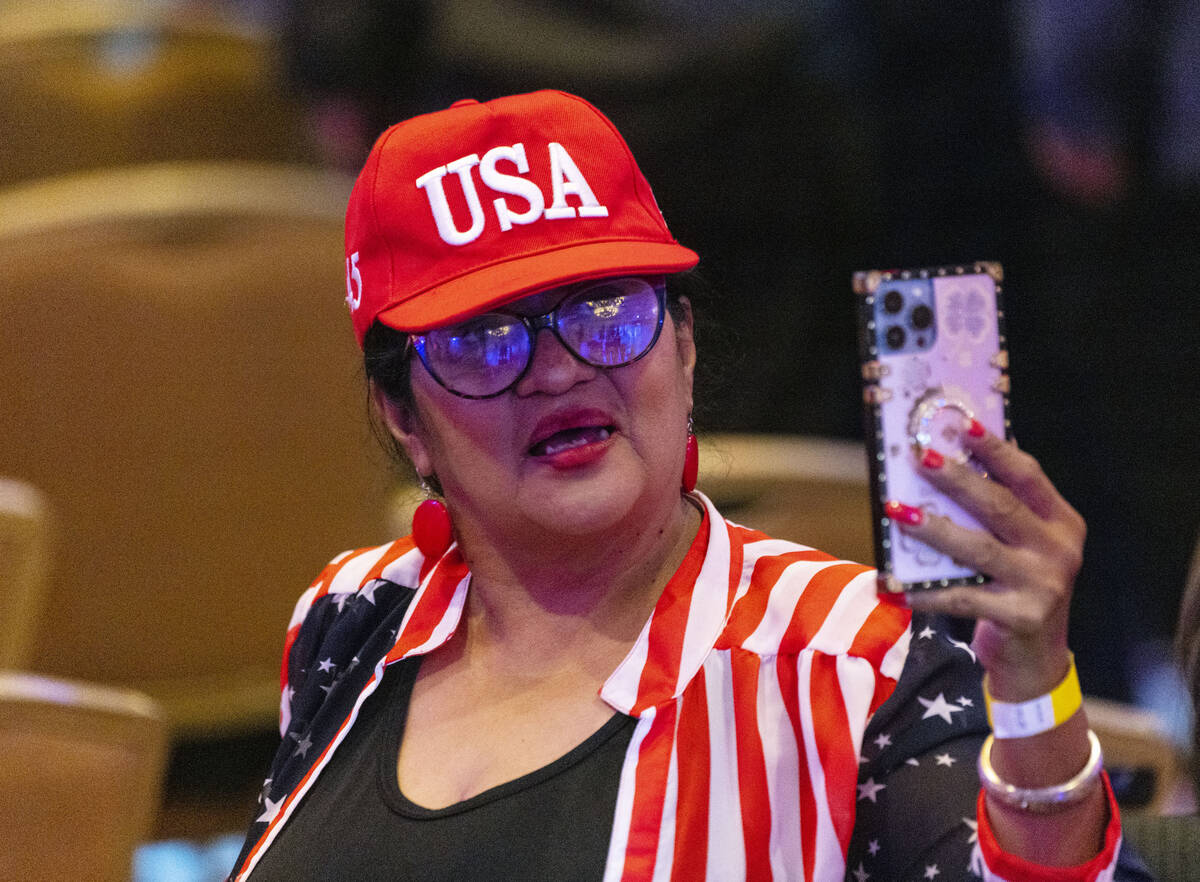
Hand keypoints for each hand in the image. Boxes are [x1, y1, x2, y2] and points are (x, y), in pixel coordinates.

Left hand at [889, 426, 1086, 699]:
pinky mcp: (1021, 618)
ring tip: (896, 511)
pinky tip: (895, 584)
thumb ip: (997, 508)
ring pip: (978, 549)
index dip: (994, 447)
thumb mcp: (1020, 545)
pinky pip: (963, 599)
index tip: (961, 423)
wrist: (1036, 662)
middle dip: (958, 479)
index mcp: (1060, 521)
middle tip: (921, 458)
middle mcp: (1058, 549)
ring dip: (933, 529)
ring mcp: (1042, 585)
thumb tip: (945, 458)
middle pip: (1001, 506)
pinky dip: (926, 592)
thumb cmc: (1016, 587)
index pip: (1028, 474)